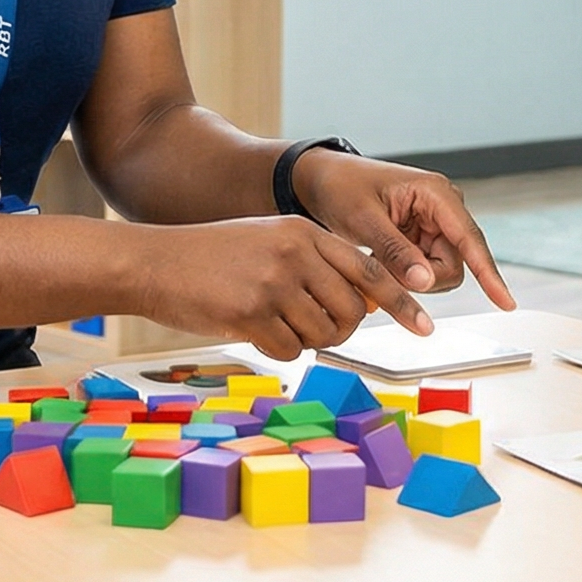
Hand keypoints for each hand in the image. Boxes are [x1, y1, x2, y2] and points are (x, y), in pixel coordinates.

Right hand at [137, 217, 416, 360]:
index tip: (426, 326)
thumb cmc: (214, 257)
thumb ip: (316, 264)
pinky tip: (254, 331)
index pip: (372, 270)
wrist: (155, 262)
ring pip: (323, 333)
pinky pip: (289, 350)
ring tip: (277, 326)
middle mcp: (295, 253)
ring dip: (306, 340)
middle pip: (353, 311)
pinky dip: (277, 349)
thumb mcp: (271, 241)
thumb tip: (364, 304)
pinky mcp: (250, 313)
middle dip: (342, 330)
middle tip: (316, 330)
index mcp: (305, 231)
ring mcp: (273, 283)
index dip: (403, 302)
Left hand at [294, 151, 517, 332]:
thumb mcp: (364, 220)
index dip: (488, 273)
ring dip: (411, 277)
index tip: (505, 302)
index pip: (470, 238)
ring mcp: (434, 223)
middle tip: (383, 267)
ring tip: (378, 257)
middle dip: (422, 277)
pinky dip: (405, 274)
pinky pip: (424, 269)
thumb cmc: (342, 188)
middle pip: (453, 263)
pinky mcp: (422, 237)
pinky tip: (382, 260)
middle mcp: (443, 208)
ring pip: (438, 271)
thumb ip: (396, 252)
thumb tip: (425, 282)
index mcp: (435, 193)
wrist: (323, 181)